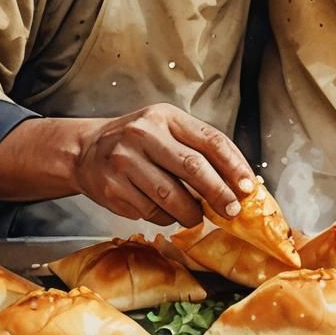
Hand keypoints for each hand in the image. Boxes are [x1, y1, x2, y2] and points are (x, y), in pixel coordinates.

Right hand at [74, 103, 255, 227]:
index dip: (234, 166)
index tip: (249, 188)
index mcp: (165, 116)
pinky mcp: (112, 188)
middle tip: (232, 211)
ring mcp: (125, 161)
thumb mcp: (167, 130)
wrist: (86, 150)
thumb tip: (239, 181)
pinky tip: (164, 212)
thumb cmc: (139, 142)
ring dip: (192, 212)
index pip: (210, 140)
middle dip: (219, 193)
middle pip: (193, 167)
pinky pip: (150, 211)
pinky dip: (165, 217)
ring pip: (171, 196)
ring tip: (198, 216)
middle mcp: (144, 134)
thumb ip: (199, 149)